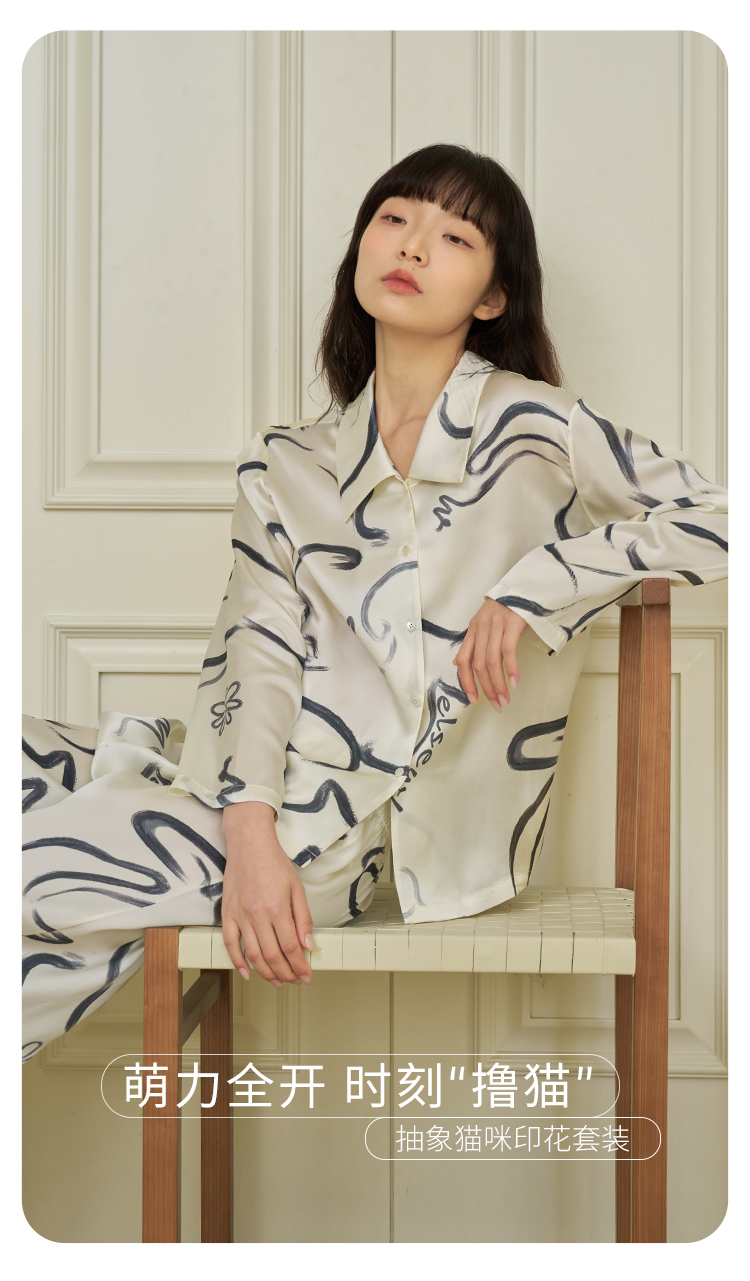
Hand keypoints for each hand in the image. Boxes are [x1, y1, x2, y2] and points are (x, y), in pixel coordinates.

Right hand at [220, 801, 312, 987]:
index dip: (300, 966)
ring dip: (266, 973)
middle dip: (286, 973)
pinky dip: (238, 961)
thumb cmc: (274, 863)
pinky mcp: (227, 914)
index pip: (291, 947)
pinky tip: (247, 972)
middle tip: (295, 980)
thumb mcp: (297, 887)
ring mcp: (240, 916)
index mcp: (278, 908)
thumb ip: (303, 917)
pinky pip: (230, 943)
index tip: (306, 975)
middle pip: (272, 955)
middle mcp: (258, 915)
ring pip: (252, 954)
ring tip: (277, 981)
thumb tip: (308, 944)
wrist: (249, 844)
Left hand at [453, 598, 526, 709]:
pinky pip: (508, 650)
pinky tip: (515, 682)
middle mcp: (481, 627)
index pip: (463, 660)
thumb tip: (464, 665)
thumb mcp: (486, 623)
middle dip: (487, 688)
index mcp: (473, 629)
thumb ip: (477, 642)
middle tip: (497, 704)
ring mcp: (496, 624)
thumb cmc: (506, 609)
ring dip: (498, 683)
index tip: (474, 699)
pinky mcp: (513, 622)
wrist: (523, 587)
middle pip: (479, 664)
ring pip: (492, 660)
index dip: (466, 682)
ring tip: (505, 698)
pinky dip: (511, 669)